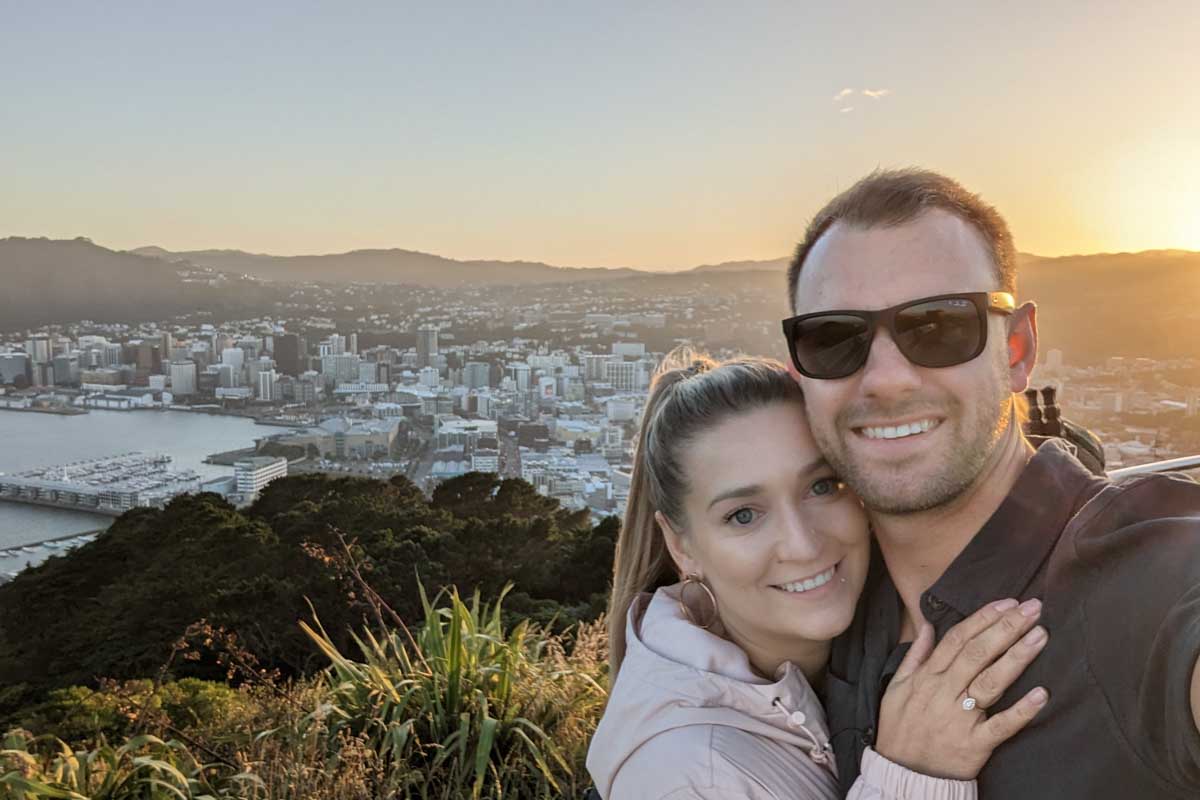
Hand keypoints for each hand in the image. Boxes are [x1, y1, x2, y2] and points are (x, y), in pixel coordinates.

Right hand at [874, 597, 1049, 779]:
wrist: (902, 774)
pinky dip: (1021, 711)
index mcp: (927, 677)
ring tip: (1039, 636)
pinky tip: (1041, 694)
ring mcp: (960, 718)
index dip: (983, 618)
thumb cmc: (900, 729)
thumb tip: (927, 626)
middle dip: (1006, 628)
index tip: (1007, 603)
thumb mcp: (896, 687)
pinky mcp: (975, 744)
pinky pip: (1001, 726)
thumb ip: (915, 656)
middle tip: (1033, 609)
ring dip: (1017, 657)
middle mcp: (944, 692)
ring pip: (991, 682)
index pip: (957, 639)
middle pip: (978, 653)